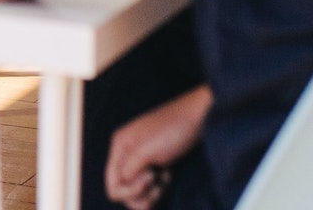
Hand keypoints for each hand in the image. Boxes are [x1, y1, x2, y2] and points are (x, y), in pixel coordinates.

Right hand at [105, 86, 212, 209]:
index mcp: (120, 147)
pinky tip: (167, 175)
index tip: (150, 177)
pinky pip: (149, 186)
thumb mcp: (147, 150)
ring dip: (150, 194)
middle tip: (157, 182)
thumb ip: (129, 169)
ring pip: (136, 191)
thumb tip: (122, 184)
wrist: (200, 117)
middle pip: (123, 190)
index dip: (130, 190)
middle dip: (140, 194)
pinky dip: (158, 187)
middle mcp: (126, 154)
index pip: (113, 185)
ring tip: (163, 181)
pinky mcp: (154, 164)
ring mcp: (141, 160)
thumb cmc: (174, 130)